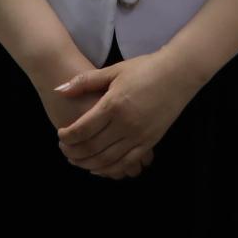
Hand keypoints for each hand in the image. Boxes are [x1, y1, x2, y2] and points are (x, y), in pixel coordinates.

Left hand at [52, 50, 207, 178]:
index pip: (83, 129)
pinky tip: (100, 168)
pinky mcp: (150, 142)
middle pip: (92, 148)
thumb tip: (59, 90)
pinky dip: (111, 169)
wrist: (178, 73)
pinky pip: (127, 163)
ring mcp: (139, 135)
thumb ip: (85, 81)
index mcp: (113, 105)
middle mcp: (125, 124)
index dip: (67, 136)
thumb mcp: (113, 70)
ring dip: (89, 164)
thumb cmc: (145, 68)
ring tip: (78, 161)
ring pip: (108, 160)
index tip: (60, 134)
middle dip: (74, 152)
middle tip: (65, 150)